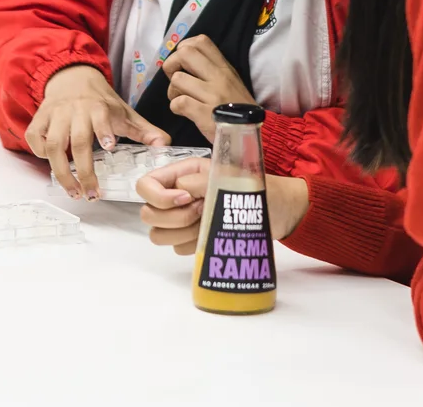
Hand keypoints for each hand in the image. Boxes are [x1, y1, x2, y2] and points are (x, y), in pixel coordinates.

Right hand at [24, 64, 167, 200]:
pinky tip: (52, 164)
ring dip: (61, 171)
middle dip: (83, 170)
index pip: (101, 118)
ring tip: (73, 191)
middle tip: (91, 193)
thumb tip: (164, 146)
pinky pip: (35, 138)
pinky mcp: (40, 118)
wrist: (72, 77)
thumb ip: (143, 131)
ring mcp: (55, 114)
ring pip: (53, 144)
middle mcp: (75, 110)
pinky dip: (39, 153)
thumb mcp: (124, 112)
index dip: (104, 131)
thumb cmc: (100, 101)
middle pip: (76, 141)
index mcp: (98, 107)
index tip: (110, 147)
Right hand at [136, 161, 310, 254]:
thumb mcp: (229, 175)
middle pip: (148, 214)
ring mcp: (183, 219)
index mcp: (181, 173)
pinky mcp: (193, 238)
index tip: (186, 200)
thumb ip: (201, 179)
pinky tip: (211, 236)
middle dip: (174, 218)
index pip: (145, 185)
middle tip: (202, 212)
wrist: (277, 211)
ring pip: (159, 235)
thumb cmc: (255, 187)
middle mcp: (177, 195)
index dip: (159, 197)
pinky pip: (178, 249)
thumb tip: (180, 188)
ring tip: (207, 224)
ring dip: (182, 233)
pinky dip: (193, 245)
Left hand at [162, 34, 254, 140]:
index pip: (201, 41)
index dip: (184, 48)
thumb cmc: (238, 110)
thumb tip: (185, 62)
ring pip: (178, 79)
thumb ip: (213, 71)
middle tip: (175, 79)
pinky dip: (175, 107)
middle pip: (185, 53)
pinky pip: (179, 103)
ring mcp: (212, 95)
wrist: (251, 136)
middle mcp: (219, 77)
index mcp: (224, 68)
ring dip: (172, 91)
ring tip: (180, 99)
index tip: (182, 63)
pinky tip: (183, 112)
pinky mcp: (204, 114)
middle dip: (171, 65)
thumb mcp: (231, 83)